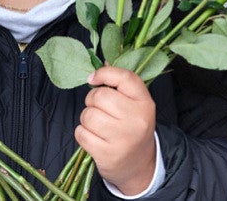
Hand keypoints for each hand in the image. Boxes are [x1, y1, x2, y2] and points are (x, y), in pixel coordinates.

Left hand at [75, 66, 156, 195]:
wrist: (139, 165)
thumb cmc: (131, 128)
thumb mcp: (134, 105)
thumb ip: (119, 84)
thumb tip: (100, 62)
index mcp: (145, 103)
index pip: (124, 77)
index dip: (104, 73)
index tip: (93, 78)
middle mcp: (137, 119)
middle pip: (100, 96)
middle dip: (92, 101)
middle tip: (98, 109)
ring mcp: (123, 138)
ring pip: (88, 115)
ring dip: (86, 118)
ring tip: (97, 125)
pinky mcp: (108, 154)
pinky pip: (81, 133)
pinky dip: (82, 133)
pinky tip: (94, 137)